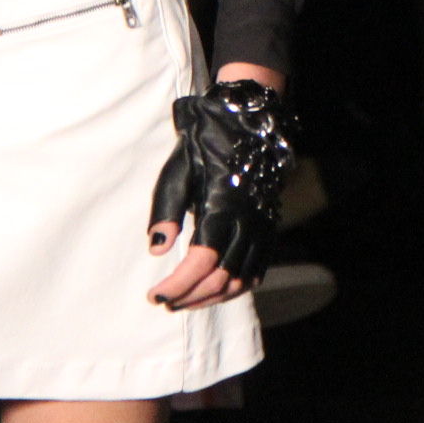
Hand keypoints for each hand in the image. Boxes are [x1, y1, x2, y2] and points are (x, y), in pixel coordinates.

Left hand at [146, 65, 291, 311]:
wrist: (250, 120)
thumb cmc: (207, 142)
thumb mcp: (179, 168)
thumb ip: (166, 210)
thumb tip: (157, 249)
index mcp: (222, 207)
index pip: (201, 263)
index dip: (177, 286)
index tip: (155, 295)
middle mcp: (247, 221)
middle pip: (221, 278)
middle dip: (190, 297)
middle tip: (163, 302)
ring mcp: (262, 226)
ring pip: (241, 280)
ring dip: (211, 298)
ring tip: (185, 301)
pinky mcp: (269, 226)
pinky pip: (258, 270)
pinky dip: (237, 288)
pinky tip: (216, 291)